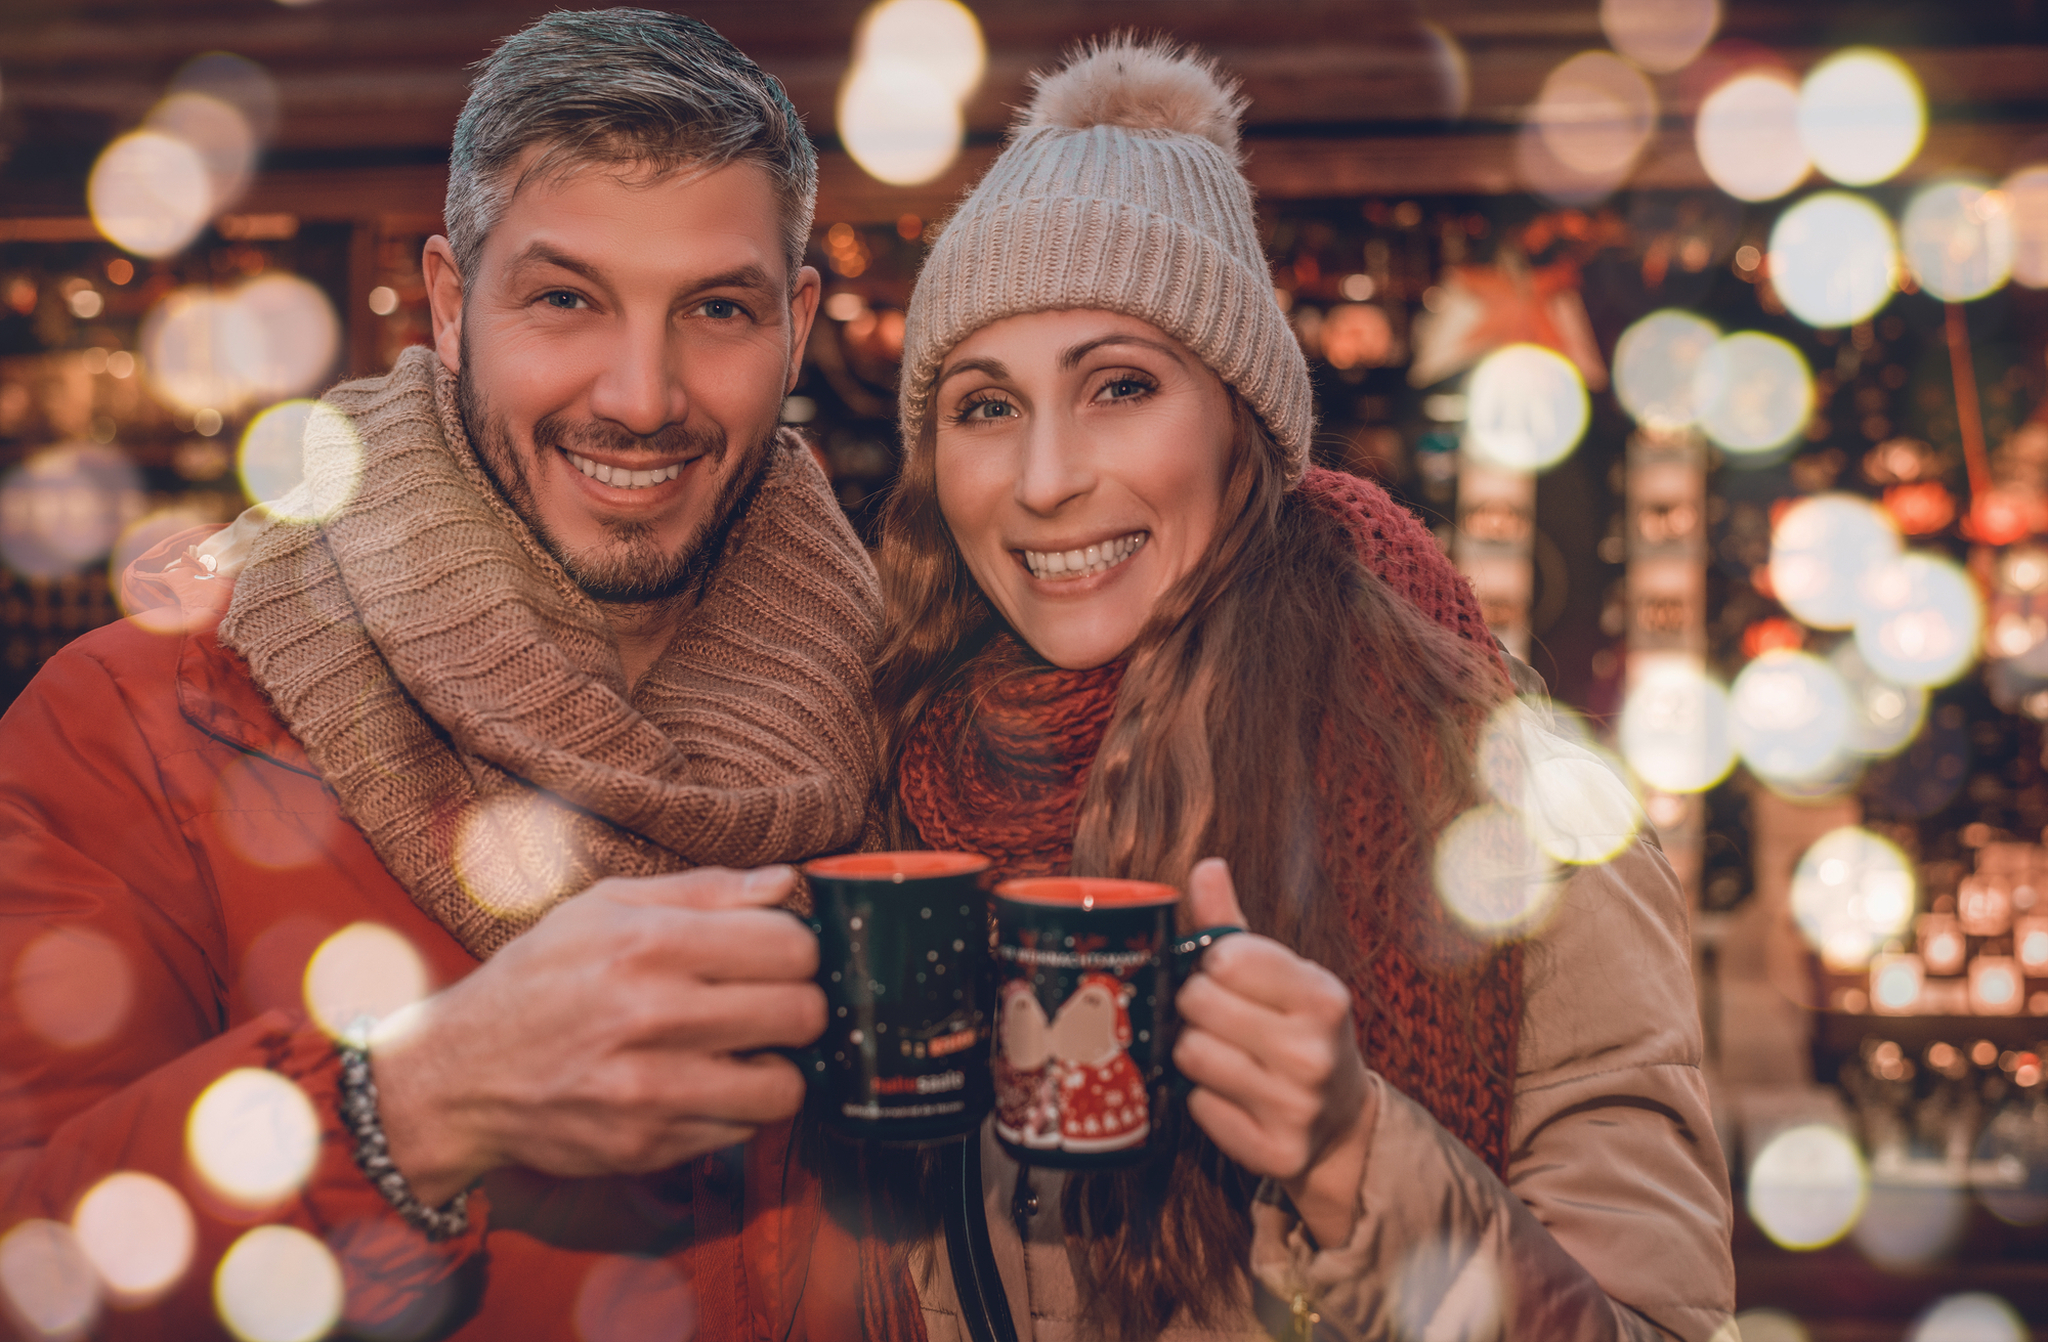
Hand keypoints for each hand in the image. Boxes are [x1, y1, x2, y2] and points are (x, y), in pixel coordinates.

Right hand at [374, 866, 824, 1204]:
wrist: (461, 1074)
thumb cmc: (538, 979)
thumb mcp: (603, 908)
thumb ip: (702, 891)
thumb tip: (786, 882)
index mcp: (648, 943)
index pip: (791, 946)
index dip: (797, 949)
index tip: (776, 955)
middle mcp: (653, 1016)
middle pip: (803, 1013)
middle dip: (799, 1004)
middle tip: (770, 1003)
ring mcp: (653, 1090)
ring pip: (786, 1085)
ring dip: (777, 1067)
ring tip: (745, 1050)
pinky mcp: (649, 1146)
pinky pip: (742, 1131)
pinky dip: (736, 1110)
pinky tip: (704, 1084)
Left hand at [1173, 857, 1375, 1248]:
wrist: (1340, 1122)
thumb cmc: (1298, 1031)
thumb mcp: (1281, 975)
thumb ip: (1234, 925)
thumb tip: (1206, 867)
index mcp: (1324, 997)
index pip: (1226, 957)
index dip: (1213, 966)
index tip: (1227, 978)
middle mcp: (1316, 1053)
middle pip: (1198, 1004)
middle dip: (1198, 1008)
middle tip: (1221, 1020)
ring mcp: (1297, 1108)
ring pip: (1191, 1055)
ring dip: (1196, 1053)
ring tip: (1225, 1055)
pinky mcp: (1275, 1152)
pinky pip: (1198, 1107)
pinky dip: (1204, 1101)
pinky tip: (1232, 1095)